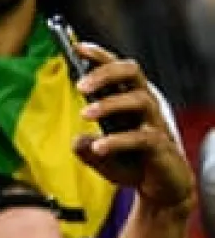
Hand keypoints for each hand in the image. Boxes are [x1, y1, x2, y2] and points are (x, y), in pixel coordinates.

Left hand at [72, 43, 193, 212]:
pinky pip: (141, 137)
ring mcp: (154, 123)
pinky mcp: (160, 145)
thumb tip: (77, 140)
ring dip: (109, 104)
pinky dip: (117, 141)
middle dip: (105, 73)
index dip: (99, 55)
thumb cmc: (132, 165)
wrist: (161, 190)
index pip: (117, 70)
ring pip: (138, 99)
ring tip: (85, 114)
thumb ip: (84, 148)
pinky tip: (98, 147)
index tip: (77, 47)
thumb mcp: (99, 158)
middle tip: (80, 85)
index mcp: (128, 101)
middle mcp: (145, 106)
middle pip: (132, 73)